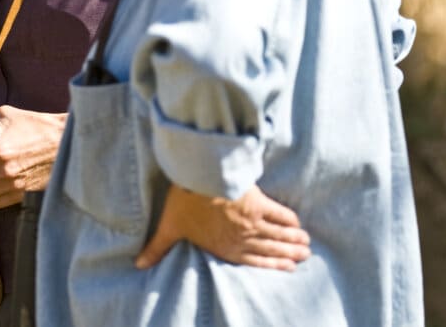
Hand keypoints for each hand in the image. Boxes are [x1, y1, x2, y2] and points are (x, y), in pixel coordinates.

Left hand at [135, 184, 310, 270]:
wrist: (198, 178)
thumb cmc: (183, 202)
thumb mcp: (168, 227)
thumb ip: (157, 247)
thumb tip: (139, 264)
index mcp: (223, 246)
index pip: (252, 260)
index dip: (271, 265)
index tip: (287, 267)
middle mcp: (241, 238)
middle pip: (270, 248)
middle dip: (288, 253)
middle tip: (304, 256)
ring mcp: (252, 222)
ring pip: (278, 235)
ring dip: (293, 240)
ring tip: (306, 244)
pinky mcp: (258, 204)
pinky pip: (279, 215)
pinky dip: (289, 220)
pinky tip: (298, 223)